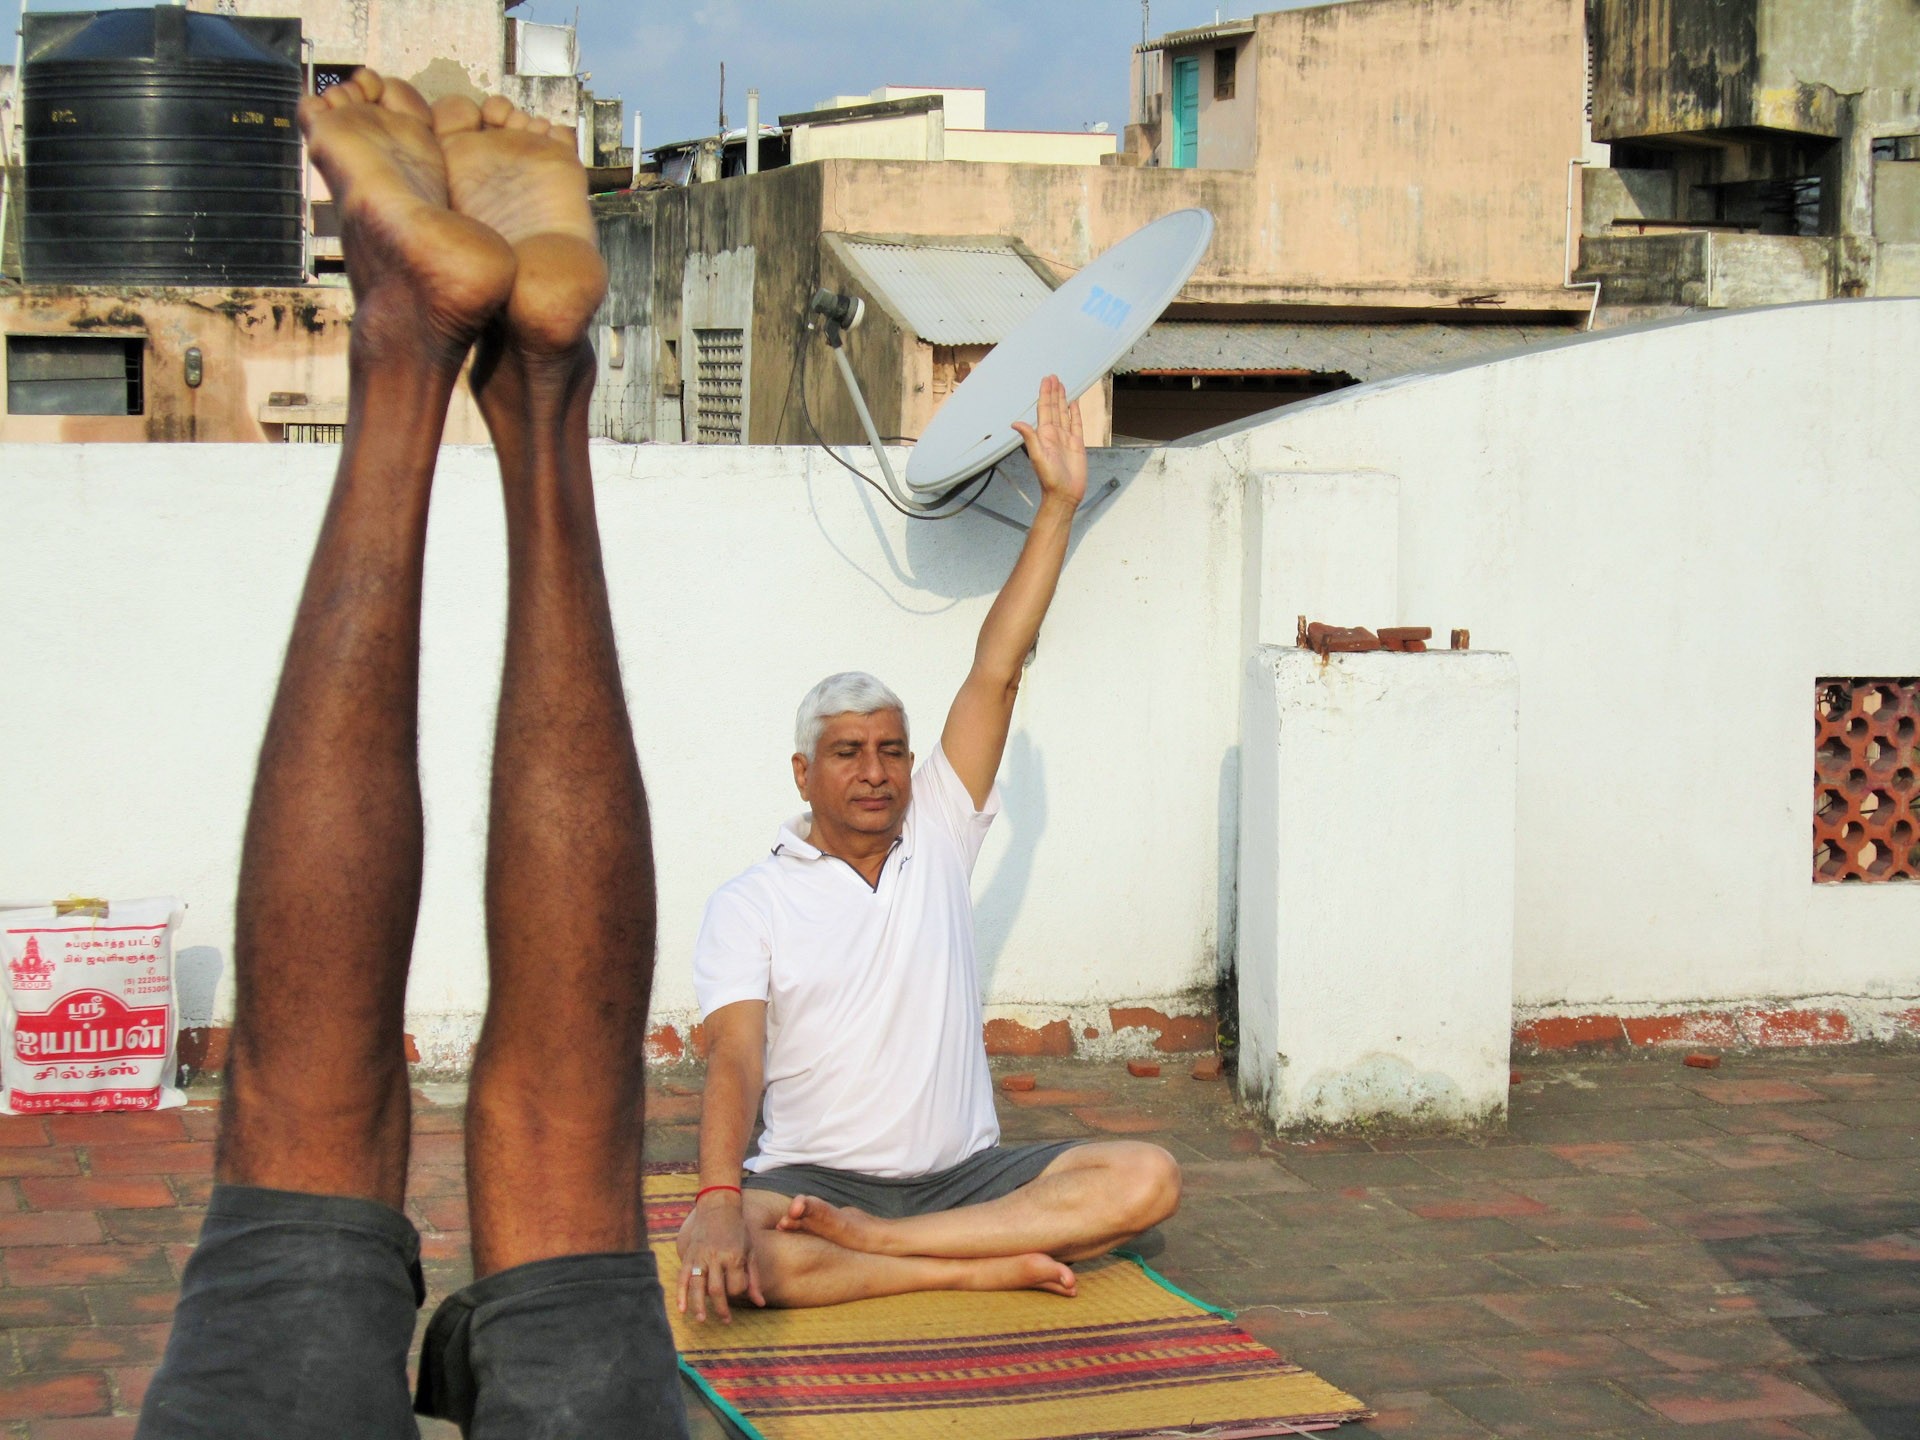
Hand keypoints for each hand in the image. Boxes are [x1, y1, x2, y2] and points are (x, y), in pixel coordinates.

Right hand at [675, 1191, 765, 1322]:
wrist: (718, 1207)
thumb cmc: (738, 1230)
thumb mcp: (751, 1250)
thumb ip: (753, 1277)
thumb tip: (760, 1303)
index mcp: (734, 1256)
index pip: (736, 1285)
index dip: (738, 1293)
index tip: (739, 1292)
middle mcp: (715, 1258)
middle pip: (716, 1290)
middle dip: (721, 1308)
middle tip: (726, 1320)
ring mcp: (699, 1257)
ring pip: (697, 1287)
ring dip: (699, 1306)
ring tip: (702, 1319)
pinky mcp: (688, 1256)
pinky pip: (682, 1278)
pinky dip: (680, 1295)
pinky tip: (681, 1309)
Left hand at [1010, 374, 1086, 510]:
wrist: (1064, 494)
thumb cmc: (1050, 479)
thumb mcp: (1038, 457)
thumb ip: (1029, 438)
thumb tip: (1015, 423)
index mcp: (1044, 435)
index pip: (1044, 409)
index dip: (1045, 394)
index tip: (1047, 380)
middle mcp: (1054, 434)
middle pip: (1054, 408)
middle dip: (1054, 392)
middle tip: (1053, 376)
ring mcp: (1066, 438)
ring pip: (1064, 413)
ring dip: (1063, 399)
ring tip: (1062, 385)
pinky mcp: (1077, 444)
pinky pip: (1076, 424)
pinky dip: (1075, 413)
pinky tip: (1074, 403)